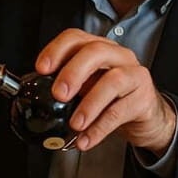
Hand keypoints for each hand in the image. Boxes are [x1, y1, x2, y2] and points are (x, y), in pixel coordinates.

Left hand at [36, 28, 175, 155]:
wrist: (144, 118)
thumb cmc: (110, 98)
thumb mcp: (85, 86)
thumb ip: (65, 85)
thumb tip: (33, 95)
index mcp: (98, 48)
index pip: (75, 38)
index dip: (56, 50)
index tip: (41, 68)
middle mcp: (118, 56)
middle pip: (95, 52)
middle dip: (73, 72)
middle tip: (58, 94)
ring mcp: (134, 74)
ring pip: (113, 81)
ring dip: (89, 105)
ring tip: (75, 124)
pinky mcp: (144, 98)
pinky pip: (121, 111)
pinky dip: (100, 128)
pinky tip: (86, 139)